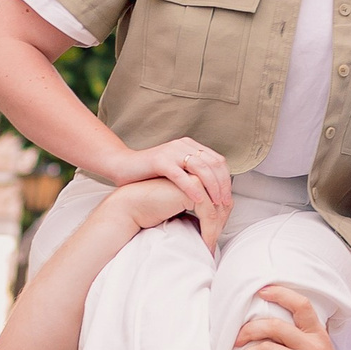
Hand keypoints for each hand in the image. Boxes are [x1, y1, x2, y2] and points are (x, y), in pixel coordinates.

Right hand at [110, 138, 232, 226]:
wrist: (121, 167)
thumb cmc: (149, 175)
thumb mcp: (176, 171)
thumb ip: (192, 174)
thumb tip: (214, 189)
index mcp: (189, 146)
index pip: (217, 160)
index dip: (226, 179)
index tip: (229, 198)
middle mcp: (183, 145)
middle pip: (213, 164)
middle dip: (223, 185)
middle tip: (226, 204)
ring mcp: (171, 151)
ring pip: (201, 168)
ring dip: (212, 187)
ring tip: (216, 204)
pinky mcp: (160, 161)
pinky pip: (181, 175)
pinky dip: (192, 188)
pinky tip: (198, 201)